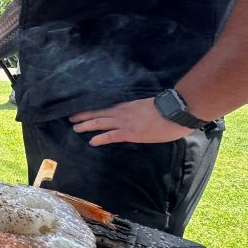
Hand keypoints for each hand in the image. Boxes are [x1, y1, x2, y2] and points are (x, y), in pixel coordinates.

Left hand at [69, 98, 191, 145]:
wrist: (176, 110)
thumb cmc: (168, 109)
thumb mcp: (149, 107)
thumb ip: (140, 111)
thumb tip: (138, 116)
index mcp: (128, 106)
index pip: (106, 107)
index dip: (93, 110)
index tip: (83, 111)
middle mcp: (123, 112)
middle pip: (98, 113)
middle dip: (83, 116)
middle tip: (71, 118)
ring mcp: (125, 122)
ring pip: (100, 122)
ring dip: (86, 125)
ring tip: (75, 127)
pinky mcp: (131, 133)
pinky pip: (111, 135)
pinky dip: (100, 138)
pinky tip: (91, 141)